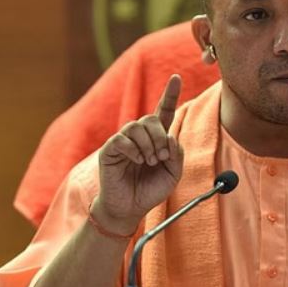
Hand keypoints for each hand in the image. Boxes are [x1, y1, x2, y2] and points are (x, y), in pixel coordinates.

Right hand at [94, 75, 183, 233]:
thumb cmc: (150, 191)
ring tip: (149, 161)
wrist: (130, 209)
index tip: (177, 77)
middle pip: (151, 118)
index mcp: (156, 139)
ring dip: (148, 144)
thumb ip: (177, 153)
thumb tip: (169, 136)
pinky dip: (133, 149)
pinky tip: (136, 161)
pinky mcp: (110, 149)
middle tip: (160, 157)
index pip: (164, 111)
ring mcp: (123, 141)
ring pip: (137, 126)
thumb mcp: (173, 173)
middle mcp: (139, 136)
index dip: (170, 94)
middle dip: (160, 137)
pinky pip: (122, 138)